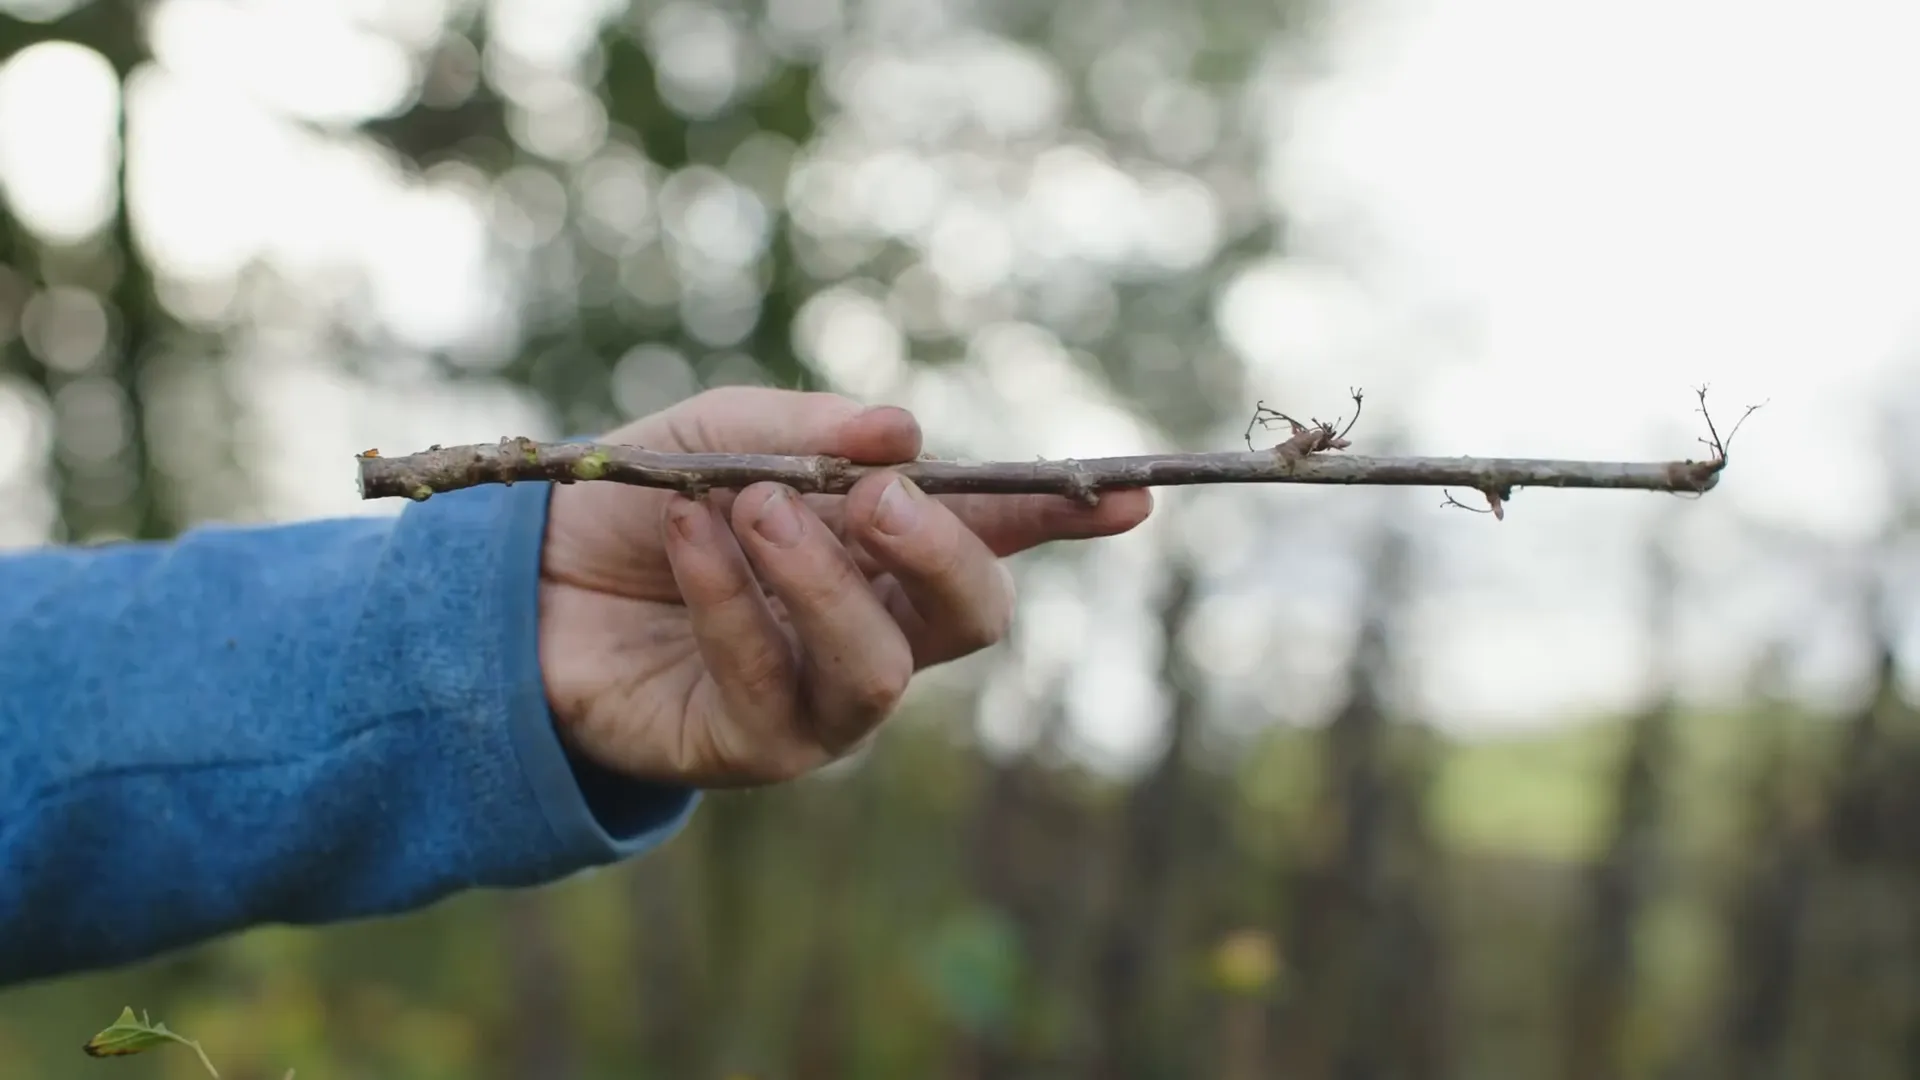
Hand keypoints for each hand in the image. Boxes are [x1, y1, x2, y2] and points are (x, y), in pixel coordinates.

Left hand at [537, 387, 1152, 787]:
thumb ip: (809, 425)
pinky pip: (773, 684)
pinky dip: (732, 601)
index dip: (1063, 516)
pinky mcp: (755, 747)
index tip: (1130, 494)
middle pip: (972, 618)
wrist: (517, 584)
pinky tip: (690, 539)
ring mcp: (820, 699)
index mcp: (884, 549)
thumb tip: (906, 434)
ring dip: (822, 577)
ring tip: (756, 504)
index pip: (993, 533)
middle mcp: (873, 627)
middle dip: (944, 552)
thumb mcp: (719, 432)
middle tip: (876, 495)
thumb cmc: (637, 504)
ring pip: (881, 665)